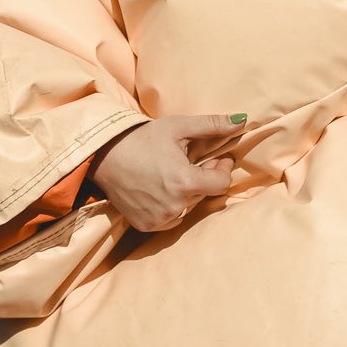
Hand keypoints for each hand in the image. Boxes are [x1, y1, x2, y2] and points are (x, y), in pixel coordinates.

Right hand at [88, 113, 245, 231]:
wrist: (104, 156)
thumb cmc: (142, 138)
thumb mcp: (178, 127)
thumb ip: (212, 125)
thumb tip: (242, 120)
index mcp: (185, 182)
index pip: (222, 183)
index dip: (222, 168)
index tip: (216, 157)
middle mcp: (175, 207)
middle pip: (206, 194)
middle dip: (205, 177)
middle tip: (191, 161)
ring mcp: (160, 220)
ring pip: (190, 207)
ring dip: (189, 192)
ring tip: (173, 173)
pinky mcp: (148, 226)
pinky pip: (173, 218)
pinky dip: (173, 204)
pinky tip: (160, 187)